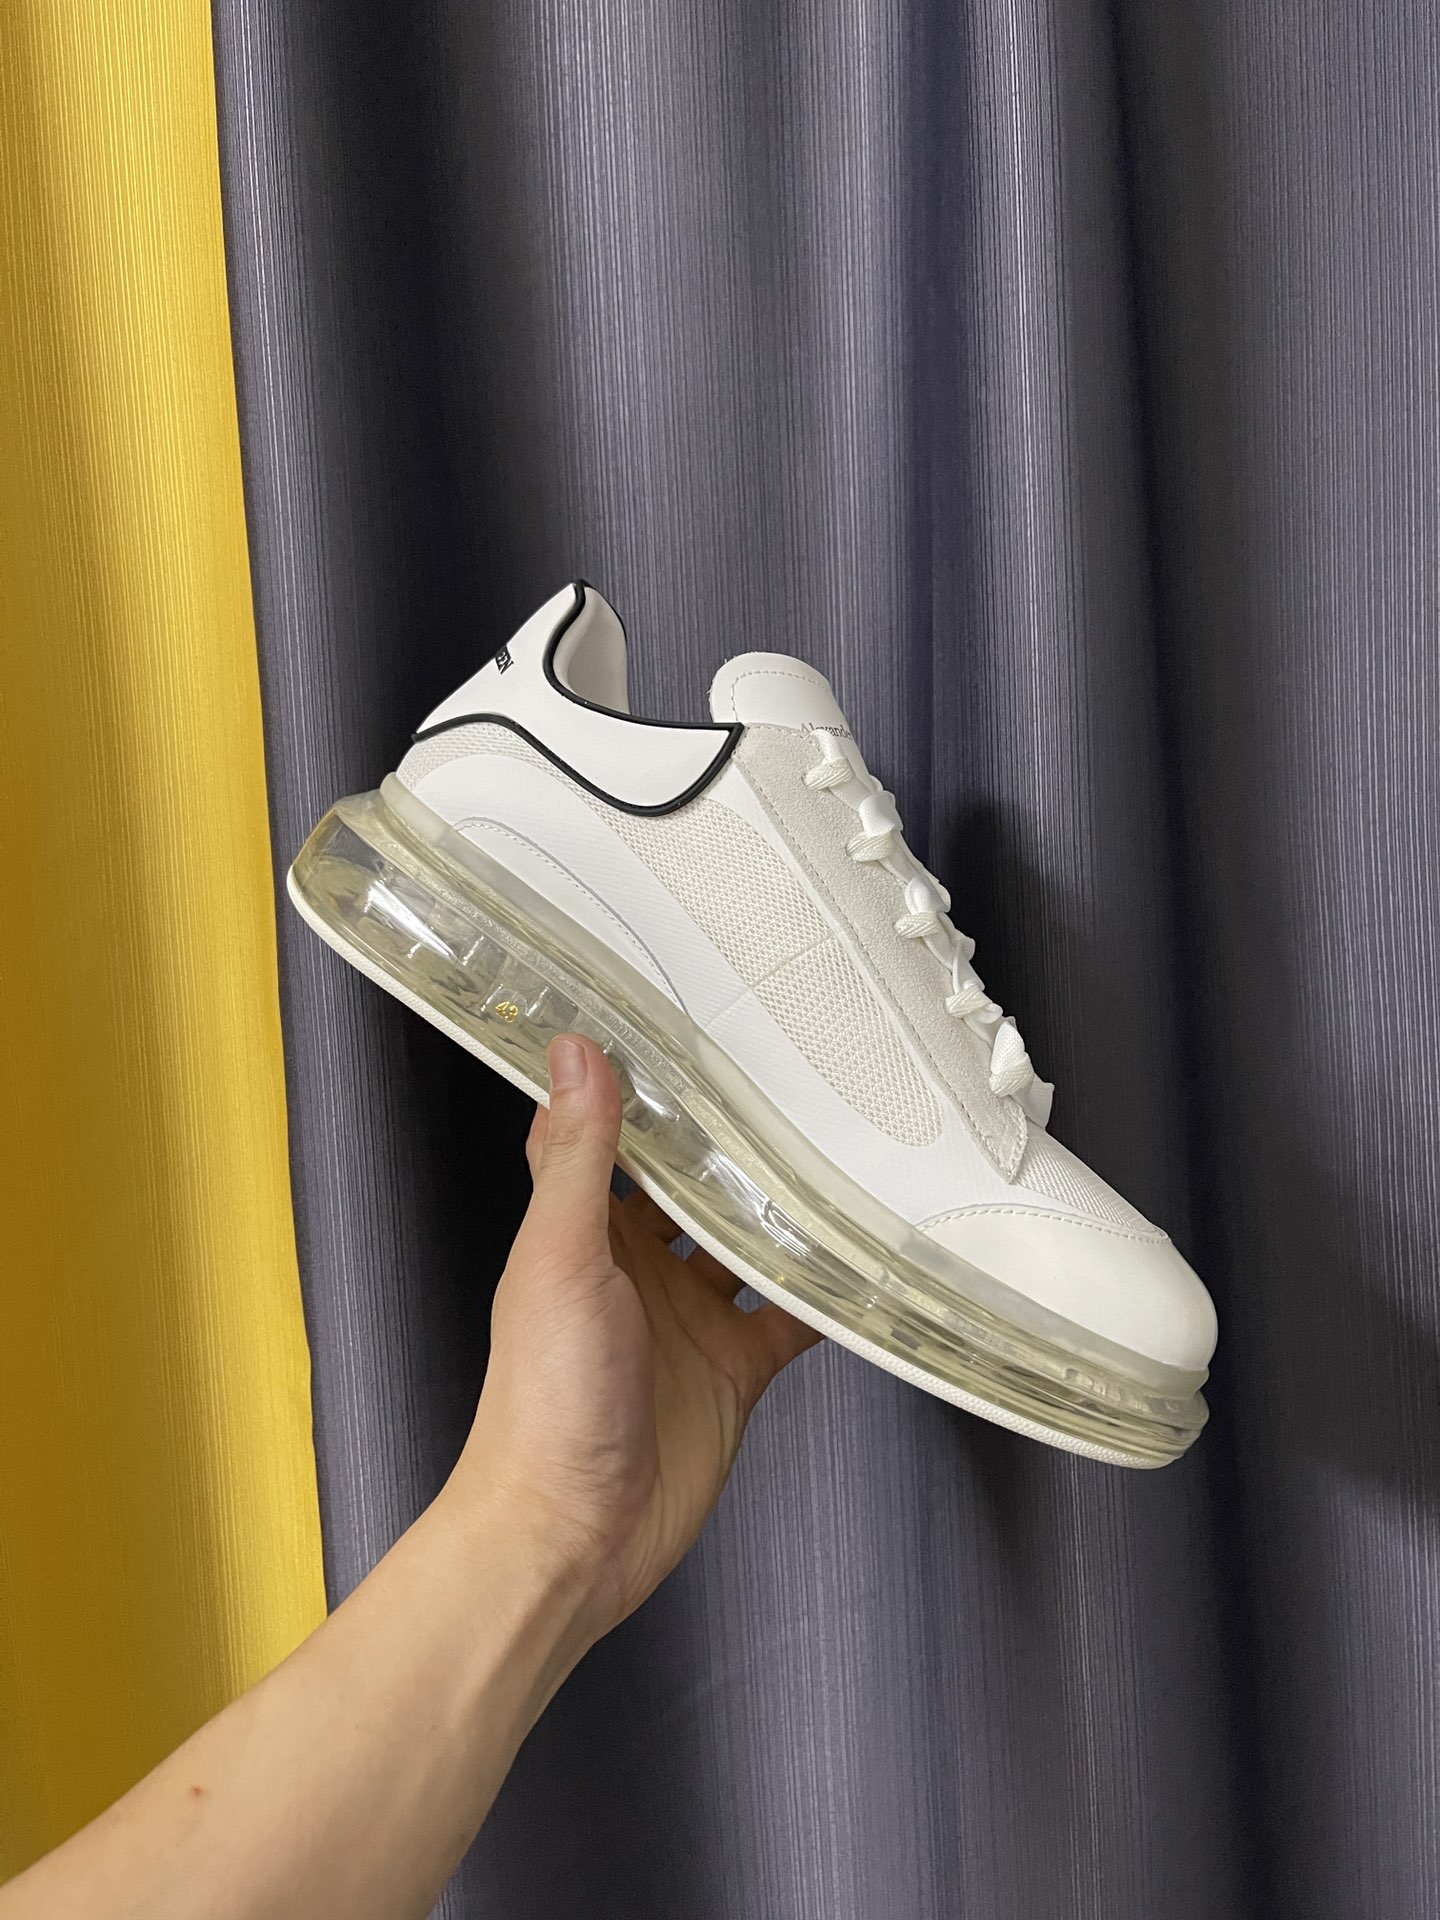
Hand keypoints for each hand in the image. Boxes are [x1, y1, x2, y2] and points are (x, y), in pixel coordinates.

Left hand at [454, 1032, 819, 1638]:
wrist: (566, 1536)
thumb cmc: (539, 1403)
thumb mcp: (560, 1258)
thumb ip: (577, 1159)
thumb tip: (575, 1056)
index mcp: (582, 1229)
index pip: (617, 1136)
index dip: (649, 1086)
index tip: (692, 1028)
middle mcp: (635, 1268)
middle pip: (696, 1187)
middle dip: (738, 1143)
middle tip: (796, 1083)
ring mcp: (687, 1319)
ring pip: (750, 1245)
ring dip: (788, 1212)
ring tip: (843, 1157)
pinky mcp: (731, 1371)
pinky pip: (790, 1319)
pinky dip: (826, 1296)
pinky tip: (862, 1267)